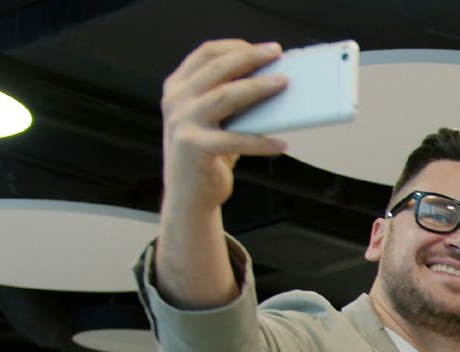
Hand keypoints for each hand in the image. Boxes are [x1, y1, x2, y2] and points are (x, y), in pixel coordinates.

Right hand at [160, 40, 288, 216]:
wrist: (188, 196)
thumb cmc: (208, 155)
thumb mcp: (214, 121)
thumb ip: (230, 100)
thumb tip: (270, 82)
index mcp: (178, 87)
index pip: (206, 54)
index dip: (235, 46)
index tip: (263, 49)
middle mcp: (176, 101)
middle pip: (217, 68)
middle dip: (250, 57)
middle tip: (276, 54)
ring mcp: (182, 122)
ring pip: (226, 96)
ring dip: (258, 87)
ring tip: (282, 83)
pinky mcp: (195, 147)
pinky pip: (236, 140)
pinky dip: (263, 142)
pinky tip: (282, 143)